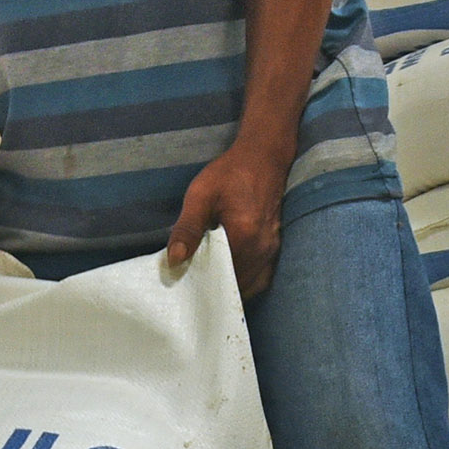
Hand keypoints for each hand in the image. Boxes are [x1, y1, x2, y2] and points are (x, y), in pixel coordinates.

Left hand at [164, 141, 288, 299]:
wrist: (264, 158)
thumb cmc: (231, 172)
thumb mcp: (201, 194)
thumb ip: (188, 228)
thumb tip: (174, 260)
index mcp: (243, 236)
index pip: (217, 277)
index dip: (198, 285)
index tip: (181, 285)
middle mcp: (262, 249)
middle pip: (233, 285)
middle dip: (211, 290)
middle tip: (189, 286)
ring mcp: (271, 252)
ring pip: (247, 286)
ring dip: (227, 287)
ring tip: (204, 283)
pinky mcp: (274, 250)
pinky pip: (259, 279)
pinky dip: (242, 283)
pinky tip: (225, 277)